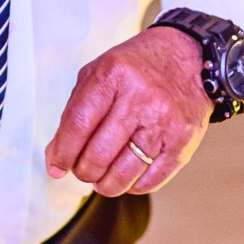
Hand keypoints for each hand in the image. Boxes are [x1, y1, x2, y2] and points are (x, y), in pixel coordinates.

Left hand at [45, 26, 210, 197]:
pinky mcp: (182, 141)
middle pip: (99, 154)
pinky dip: (133, 186)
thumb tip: (56, 156)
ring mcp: (163, 121)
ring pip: (124, 174)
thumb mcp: (99, 72)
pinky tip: (127, 176)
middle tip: (83, 170)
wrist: (187, 57)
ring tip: (102, 178)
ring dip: (106, 185)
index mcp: (113, 75)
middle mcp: (139, 98)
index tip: (56, 166)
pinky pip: (151, 181)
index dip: (62, 153)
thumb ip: (74, 112)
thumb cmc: (137, 67)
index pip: (78, 125)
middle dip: (83, 171)